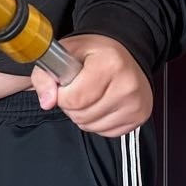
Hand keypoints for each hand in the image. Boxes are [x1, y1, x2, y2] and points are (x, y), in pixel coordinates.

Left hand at [31, 34, 152, 137]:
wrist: (125, 54)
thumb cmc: (95, 53)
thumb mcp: (65, 53)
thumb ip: (45, 75)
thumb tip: (47, 102)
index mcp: (109, 64)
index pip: (74, 99)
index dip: (62, 94)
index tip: (66, 84)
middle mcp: (127, 84)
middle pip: (81, 115)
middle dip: (72, 105)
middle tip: (80, 88)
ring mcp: (135, 103)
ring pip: (91, 126)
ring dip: (84, 114)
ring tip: (91, 95)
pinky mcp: (139, 116)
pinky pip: (105, 132)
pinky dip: (97, 121)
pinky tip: (102, 104)